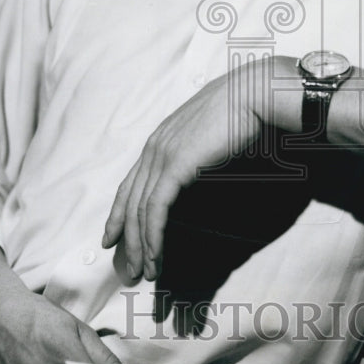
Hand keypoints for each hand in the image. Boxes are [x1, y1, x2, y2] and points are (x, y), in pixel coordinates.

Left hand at [102, 63, 264, 280]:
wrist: (252, 93)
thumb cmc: (240, 110)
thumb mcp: (209, 132)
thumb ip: (196, 149)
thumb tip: (198, 165)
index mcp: (160, 138)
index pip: (131, 183)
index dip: (119, 213)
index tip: (112, 237)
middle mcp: (155, 147)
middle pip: (130, 200)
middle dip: (127, 237)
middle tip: (128, 267)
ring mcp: (162, 155)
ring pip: (141, 209)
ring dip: (143, 244)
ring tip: (147, 271)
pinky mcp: (175, 166)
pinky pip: (156, 208)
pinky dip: (154, 235)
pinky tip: (156, 255)